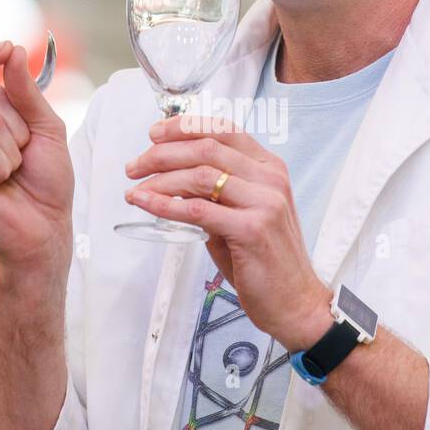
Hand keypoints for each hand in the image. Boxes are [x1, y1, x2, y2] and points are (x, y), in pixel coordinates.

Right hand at [0, 40, 74, 271]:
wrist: (45, 226)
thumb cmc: (47, 182)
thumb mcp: (47, 129)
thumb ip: (28, 93)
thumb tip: (13, 51)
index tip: (7, 46)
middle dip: (21, 129)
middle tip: (22, 159)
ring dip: (13, 151)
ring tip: (9, 175)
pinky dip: (0, 165)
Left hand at [123, 114, 332, 350]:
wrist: (294, 302)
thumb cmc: (264, 261)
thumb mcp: (241, 215)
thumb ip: (214, 194)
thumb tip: (170, 179)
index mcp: (270, 168)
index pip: (224, 131)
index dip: (185, 127)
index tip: (155, 133)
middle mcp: (270, 179)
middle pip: (207, 149)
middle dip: (162, 153)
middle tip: (135, 166)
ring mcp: (264, 202)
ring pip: (200, 175)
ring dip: (159, 179)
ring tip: (136, 188)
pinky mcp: (252, 229)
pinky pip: (198, 210)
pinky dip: (166, 205)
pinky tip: (147, 204)